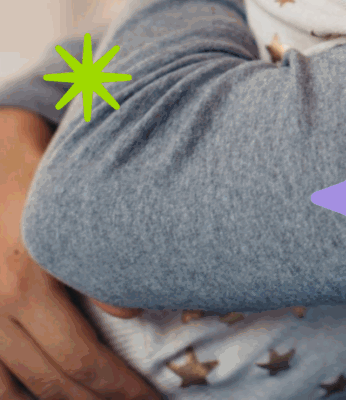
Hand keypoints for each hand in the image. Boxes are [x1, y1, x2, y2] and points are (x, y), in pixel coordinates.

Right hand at [0, 108, 160, 398]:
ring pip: (12, 392)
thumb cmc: (40, 172)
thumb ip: (100, 256)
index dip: (121, 391)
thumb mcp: (72, 204)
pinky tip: (44, 399)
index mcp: (28, 280)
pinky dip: (14, 395)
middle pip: (52, 384)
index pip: (81, 362)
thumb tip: (131, 310)